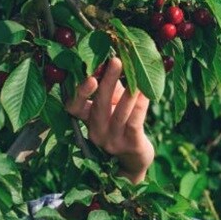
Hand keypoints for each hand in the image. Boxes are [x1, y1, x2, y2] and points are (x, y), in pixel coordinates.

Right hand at [65, 57, 153, 183]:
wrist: (134, 160)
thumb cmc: (123, 126)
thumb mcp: (113, 107)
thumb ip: (111, 87)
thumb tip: (113, 58)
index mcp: (87, 121)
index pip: (73, 107)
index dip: (80, 92)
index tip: (90, 75)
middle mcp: (96, 132)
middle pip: (99, 105)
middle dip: (107, 81)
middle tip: (116, 61)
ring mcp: (113, 141)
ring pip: (119, 114)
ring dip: (128, 93)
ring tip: (136, 75)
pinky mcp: (131, 145)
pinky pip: (134, 122)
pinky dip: (141, 105)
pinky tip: (147, 92)